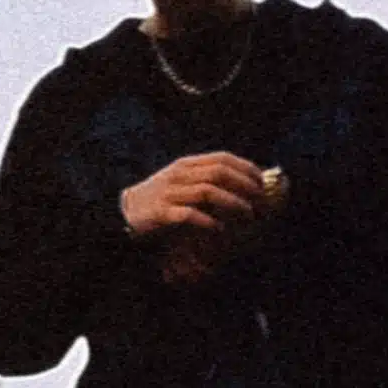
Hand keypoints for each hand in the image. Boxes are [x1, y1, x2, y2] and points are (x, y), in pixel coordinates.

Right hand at [120, 152, 265, 237]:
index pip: (222, 158)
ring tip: (248, 215)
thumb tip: (242, 186)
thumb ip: (206, 179)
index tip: (262, 183)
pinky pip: (189, 215)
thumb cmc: (161, 199)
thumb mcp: (182, 182)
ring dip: (233, 204)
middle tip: (261, 201)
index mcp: (186, 164)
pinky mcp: (161, 213)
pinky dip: (209, 222)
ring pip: (207, 192)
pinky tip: (220, 229)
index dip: (246, 169)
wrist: (125, 212)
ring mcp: (169, 193)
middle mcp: (179, 175)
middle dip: (245, 186)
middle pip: (219, 173)